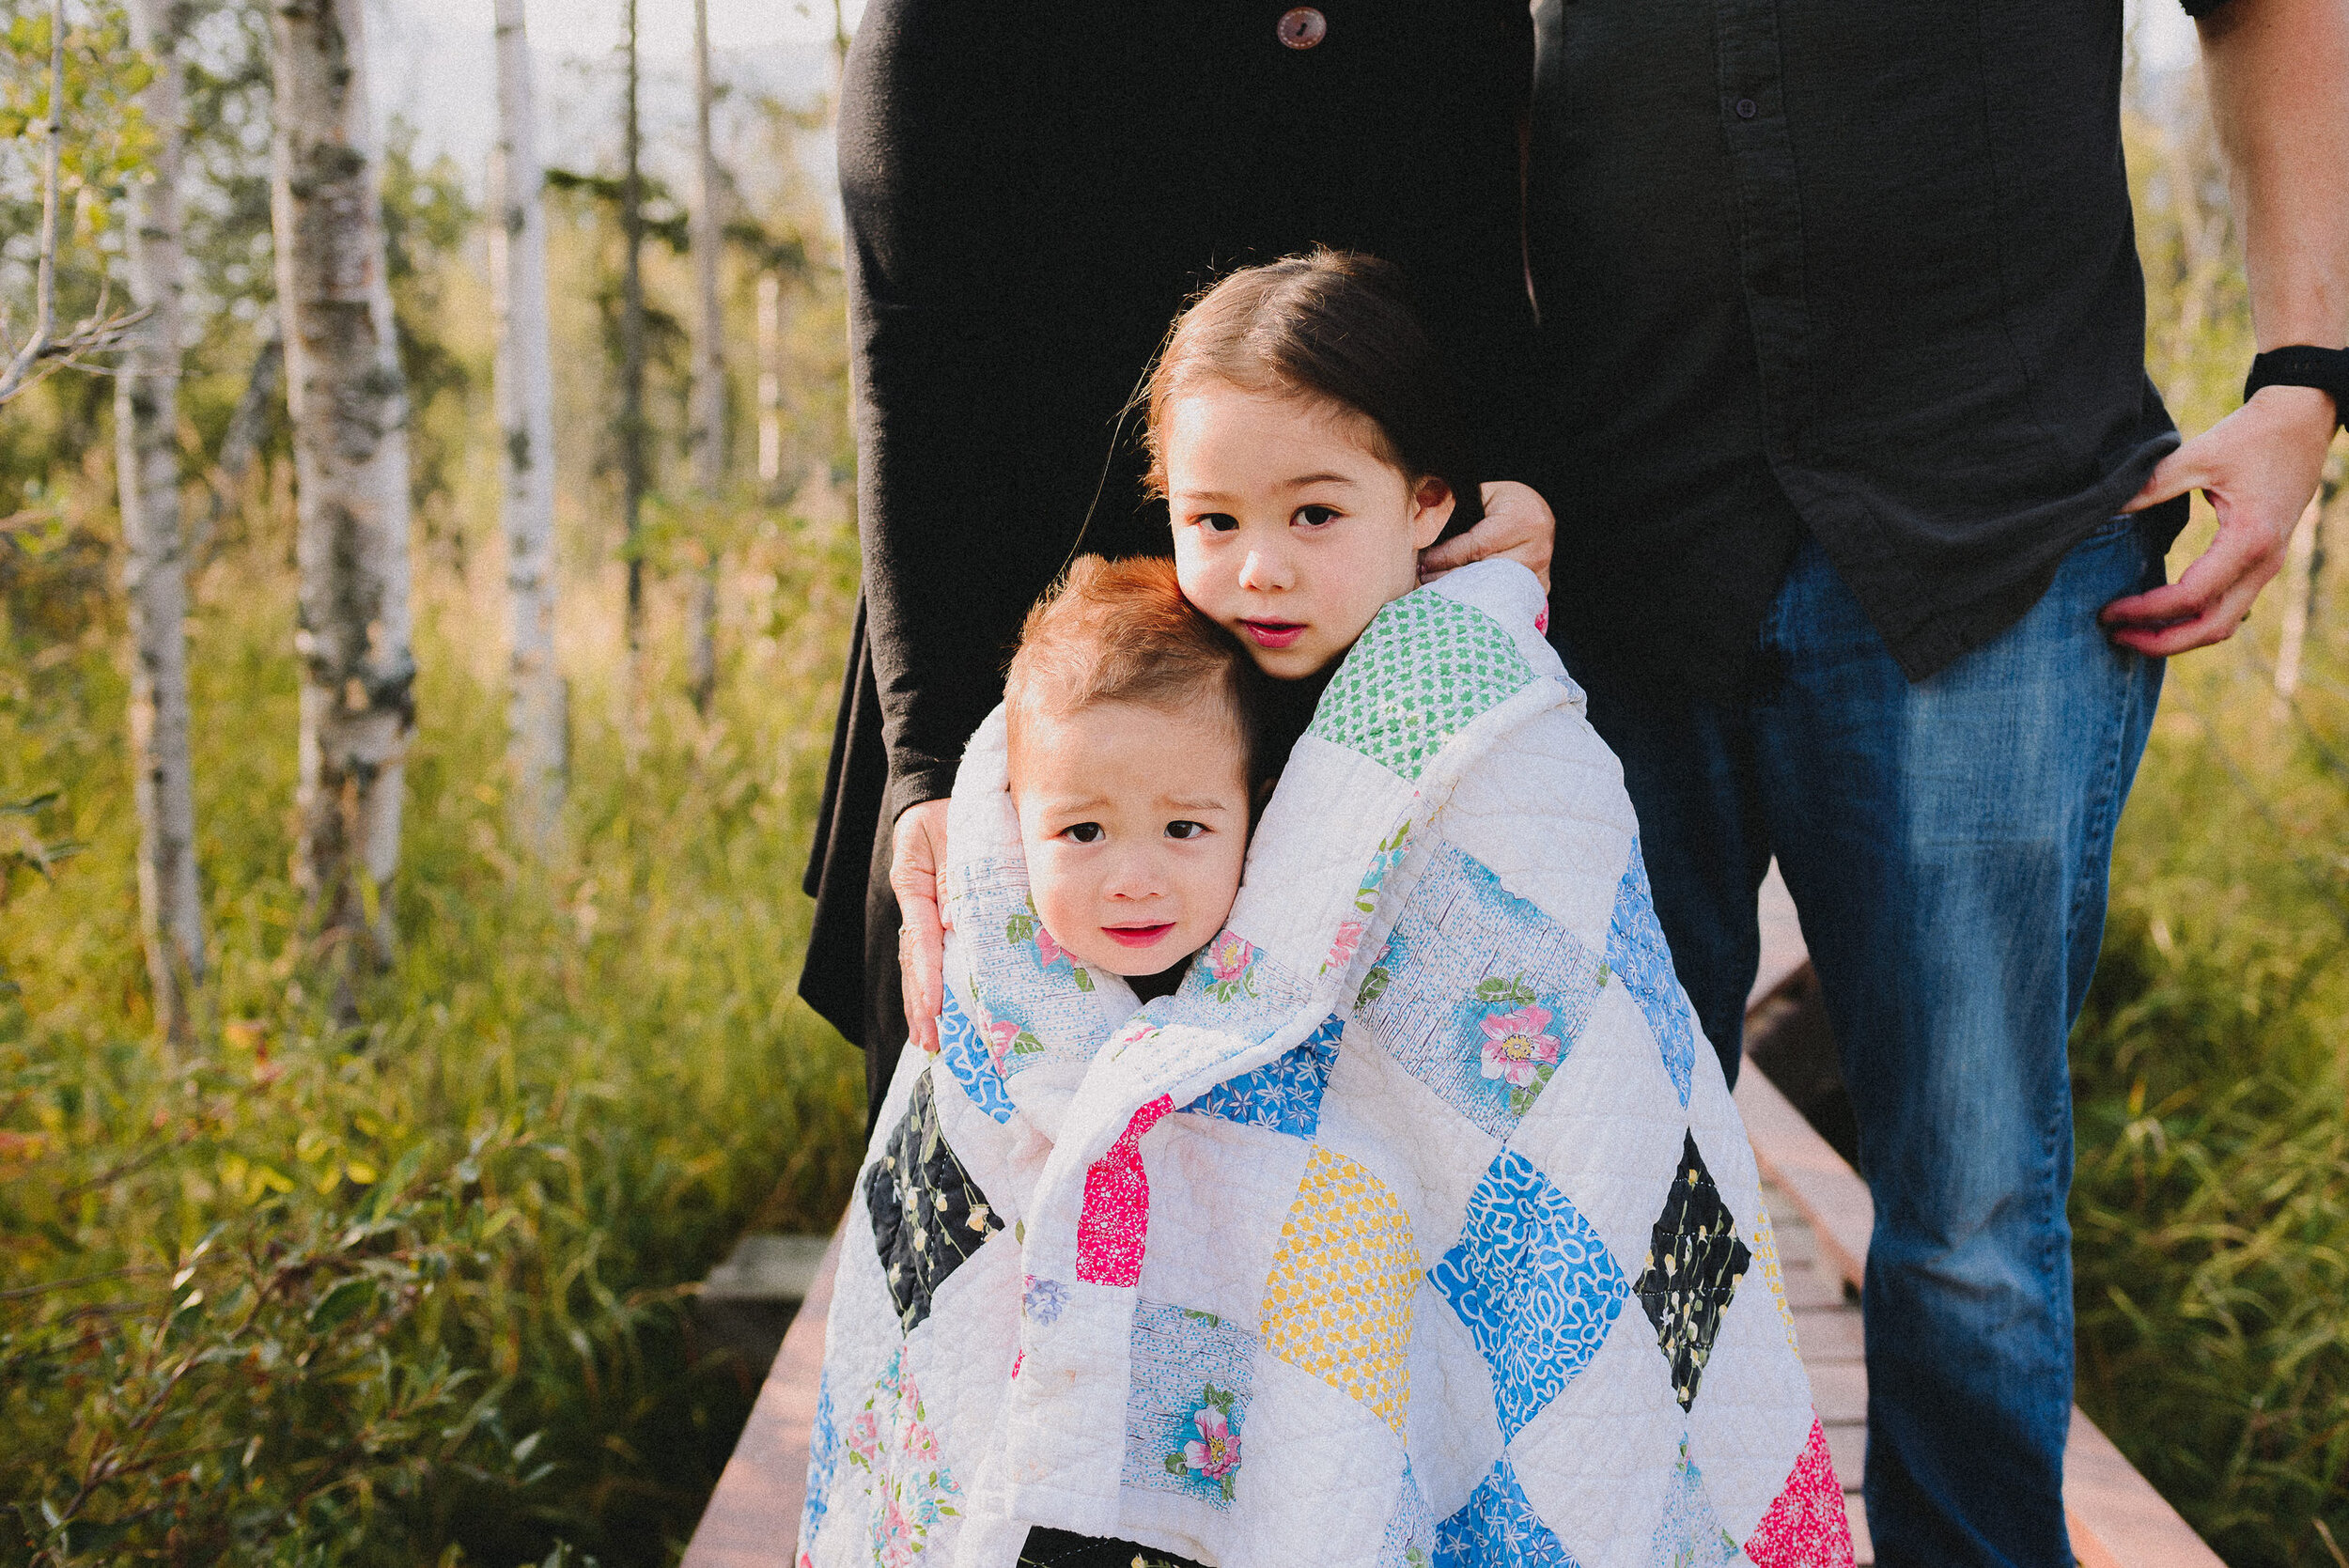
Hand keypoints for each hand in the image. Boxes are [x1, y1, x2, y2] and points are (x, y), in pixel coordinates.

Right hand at [889, 797, 952, 1053]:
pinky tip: (936, 1014)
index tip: (934, 1008)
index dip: (927, 975)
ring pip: (917, 963)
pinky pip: (929, 954)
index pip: (920, 937)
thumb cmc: (952, 807)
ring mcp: (921, 910)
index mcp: (915, 882)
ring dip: (922, 1003)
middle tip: (931, 1041)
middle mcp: (914, 902)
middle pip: (913, 960)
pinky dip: (930, 985)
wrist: (939, 788)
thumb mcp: (954, 831)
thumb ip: (956, 873)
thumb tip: (954, 923)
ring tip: (928, 1041)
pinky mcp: (932, 914)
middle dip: (921, 1003)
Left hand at [1418, 480, 1554, 591]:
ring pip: (1492, 590)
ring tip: (1437, 590)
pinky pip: (1503, 599)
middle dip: (1449, 578)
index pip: (1475, 546)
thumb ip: (1454, 504)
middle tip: (1423, 580)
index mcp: (1524, 519)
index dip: (1445, 557)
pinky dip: (1480, 598)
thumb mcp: (1482, 494)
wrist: (1537, 512)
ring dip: (1462, 591)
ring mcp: (1540, 572)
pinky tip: (1460, 596)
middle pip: (1483, 573)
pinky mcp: (1539, 588)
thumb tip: (1420, 519)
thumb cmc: (1505, 501)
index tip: (1422, 563)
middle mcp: (1537, 548)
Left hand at [2102, 385, 2335, 655]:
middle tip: (2114, 635)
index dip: (2145, 610)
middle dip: (2161, 641)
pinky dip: (2196, 620)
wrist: (2304, 419)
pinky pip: (2231, 607)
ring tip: (2132, 631)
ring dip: (2178, 636)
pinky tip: (2161, 614)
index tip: (2108, 611)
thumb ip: (2151, 485)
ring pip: (2224, 624)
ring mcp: (2269, 565)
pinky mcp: (2264, 561)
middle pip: (2212, 628)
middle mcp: (2264, 561)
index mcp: (2249, 539)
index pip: (2191, 597)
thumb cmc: (2253, 435)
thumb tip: (2103, 510)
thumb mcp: (2198, 455)